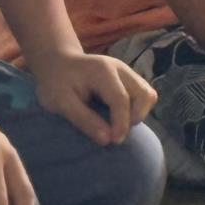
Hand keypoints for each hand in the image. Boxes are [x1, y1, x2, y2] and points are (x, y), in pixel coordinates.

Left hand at [34, 50, 156, 147]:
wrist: (58, 63)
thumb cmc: (56, 83)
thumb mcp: (61, 102)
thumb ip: (84, 119)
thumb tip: (107, 140)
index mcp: (103, 71)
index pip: (121, 98)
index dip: (121, 123)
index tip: (114, 142)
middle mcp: (120, 69)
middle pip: (144, 94)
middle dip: (135, 118)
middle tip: (116, 133)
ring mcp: (127, 73)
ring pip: (148, 95)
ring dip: (139, 114)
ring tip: (119, 126)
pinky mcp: (129, 79)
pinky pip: (144, 95)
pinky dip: (137, 110)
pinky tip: (119, 118)